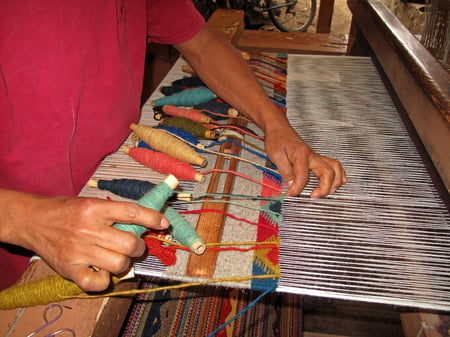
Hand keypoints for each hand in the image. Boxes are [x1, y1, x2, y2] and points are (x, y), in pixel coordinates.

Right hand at [1, 191, 168, 290]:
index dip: (153, 218)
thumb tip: (146, 220)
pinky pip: (97, 283)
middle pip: (130, 244)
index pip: (132, 212)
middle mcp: (89, 229)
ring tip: (116, 258)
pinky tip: (102, 271)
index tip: (163, 223)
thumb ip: (114, 212)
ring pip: (119, 264)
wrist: (33, 221)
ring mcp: (79, 251)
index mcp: (94, 208)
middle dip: (139, 247)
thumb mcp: (90, 202)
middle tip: (133, 246)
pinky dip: (105, 280)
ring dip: (124, 263)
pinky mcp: (70, 269)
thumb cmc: (65, 210)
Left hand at [264, 124, 346, 197]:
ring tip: (329, 192)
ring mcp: (316, 157)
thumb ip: (285, 171)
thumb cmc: (277, 139)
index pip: (303, 177)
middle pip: (327, 173)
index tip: (290, 194)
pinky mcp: (316, 158)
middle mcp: (312, 156)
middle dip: (324, 188)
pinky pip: (333, 166)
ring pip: (335, 168)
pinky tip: (339, 182)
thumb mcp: (276, 156)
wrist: (279, 128)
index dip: (297, 188)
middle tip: (313, 197)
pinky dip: (339, 174)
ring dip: (335, 182)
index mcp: (301, 155)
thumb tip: (292, 185)